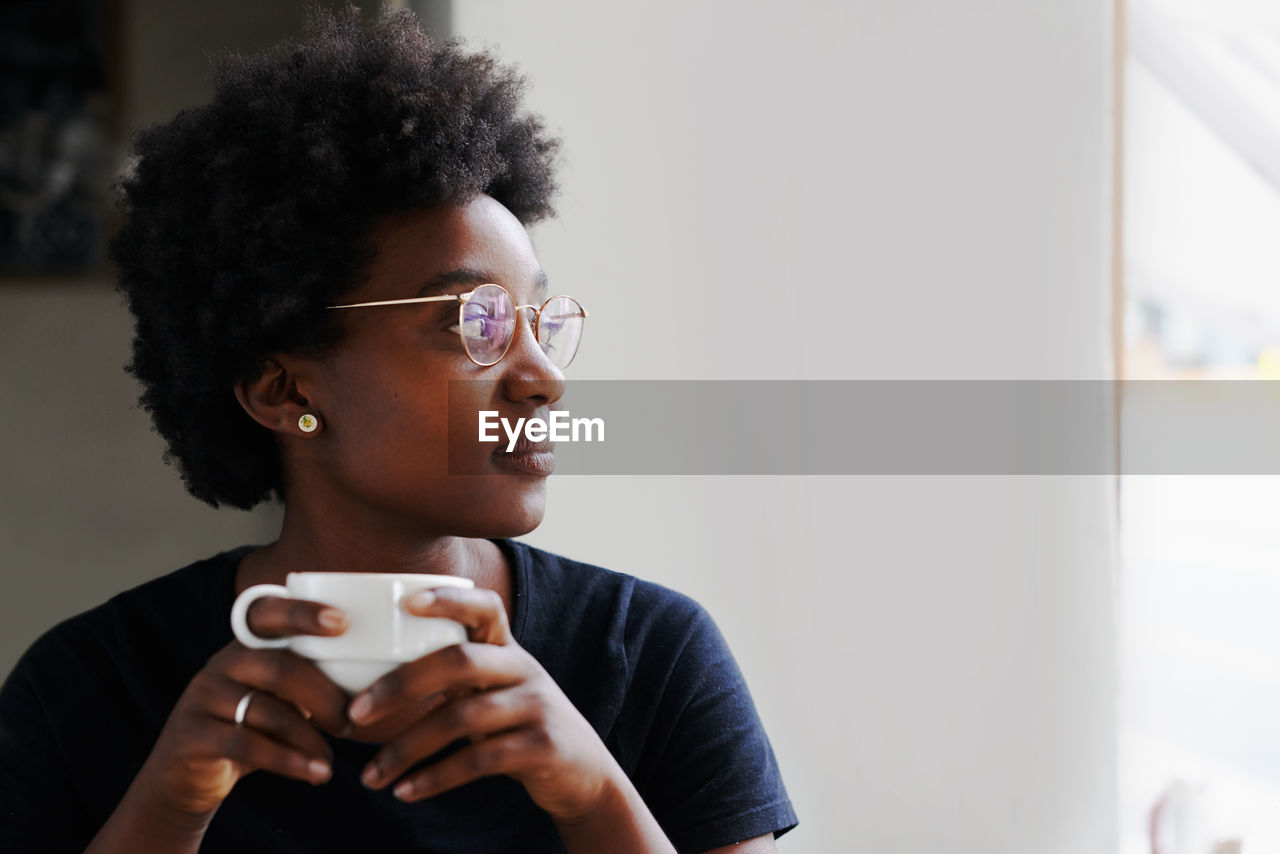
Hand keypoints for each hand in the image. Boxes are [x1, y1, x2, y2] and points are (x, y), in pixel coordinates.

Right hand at [133, 596, 351, 818]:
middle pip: (280, 667)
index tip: (343, 622)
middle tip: (352, 722)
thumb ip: (307, 681)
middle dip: (324, 695)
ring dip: (309, 738)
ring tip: (331, 762)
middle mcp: (222, 663)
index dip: (303, 613)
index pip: (268, 614)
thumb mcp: (276, 699)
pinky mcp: (193, 735)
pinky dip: (288, 760)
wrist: (185, 776)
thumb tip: (373, 679)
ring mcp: (204, 697)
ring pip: (267, 710)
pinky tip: (314, 773)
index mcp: (247, 646)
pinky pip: (247, 744)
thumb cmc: (249, 728)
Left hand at [349, 587, 620, 820]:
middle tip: (356, 713)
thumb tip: (371, 679)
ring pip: (461, 717)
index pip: (485, 607)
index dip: (448, 599)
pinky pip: (478, 760)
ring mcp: (535, 707)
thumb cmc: (517, 724)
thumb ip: (454, 676)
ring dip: (407, 748)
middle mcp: (523, 669)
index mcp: (507, 649)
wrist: (582, 771)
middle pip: (459, 660)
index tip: (404, 602)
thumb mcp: (495, 690)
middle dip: (401, 684)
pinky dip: (435, 778)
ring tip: (370, 775)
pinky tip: (405, 791)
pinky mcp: (541, 747)